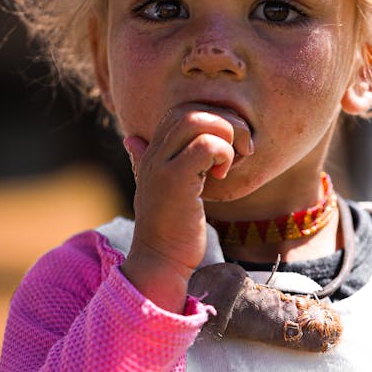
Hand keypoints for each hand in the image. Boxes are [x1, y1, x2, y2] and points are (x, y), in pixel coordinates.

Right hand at [120, 104, 252, 311]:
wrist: (161, 262)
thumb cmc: (169, 229)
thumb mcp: (158, 189)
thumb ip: (145, 162)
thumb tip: (130, 139)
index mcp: (152, 152)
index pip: (180, 111)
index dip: (211, 119)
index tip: (227, 146)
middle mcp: (154, 154)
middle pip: (190, 110)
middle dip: (225, 121)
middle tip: (241, 149)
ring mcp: (162, 166)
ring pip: (196, 120)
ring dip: (226, 134)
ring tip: (233, 160)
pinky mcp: (175, 180)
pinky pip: (205, 146)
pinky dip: (223, 153)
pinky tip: (223, 174)